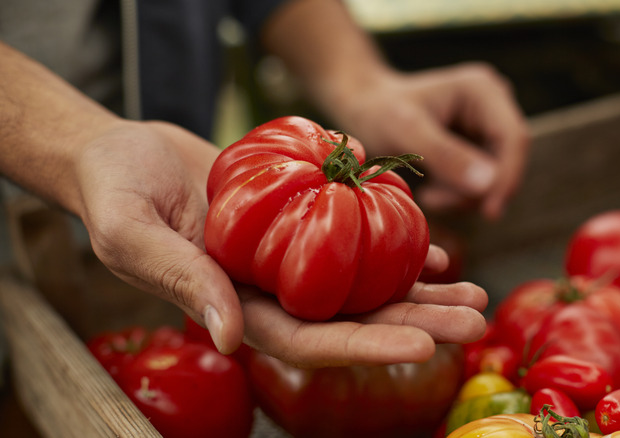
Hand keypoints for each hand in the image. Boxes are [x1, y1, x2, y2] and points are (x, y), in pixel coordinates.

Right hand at [74, 120, 486, 364]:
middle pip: (352, 318)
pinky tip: (438, 252)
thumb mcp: (132, 235)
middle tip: (473, 321)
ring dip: (420, 291)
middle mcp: (270, 292)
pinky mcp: (299, 223)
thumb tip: (227, 338)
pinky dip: (396, 247)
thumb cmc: (115, 194)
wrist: (124, 154)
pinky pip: (354, 240)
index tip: (420, 345)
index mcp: (234, 308)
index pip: (306, 340)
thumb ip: (181, 281)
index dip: (362, 344)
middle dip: (414, 323)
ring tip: (473, 292)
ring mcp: (288, 260)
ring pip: (364, 284)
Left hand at [329, 62, 530, 219]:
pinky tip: (431, 190)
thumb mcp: (407, 132)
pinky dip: (458, 195)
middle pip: (507, 161)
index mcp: (483, 90)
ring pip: (495, 178)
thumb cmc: (379, 112)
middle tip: (433, 200)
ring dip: (463, 197)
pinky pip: (481, 184)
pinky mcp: (479, 149)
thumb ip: (447, 157)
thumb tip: (489, 184)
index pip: (515, 138)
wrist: (364, 108)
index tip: (490, 212)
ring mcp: (487, 128)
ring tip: (427, 194)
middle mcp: (493, 106)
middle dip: (477, 190)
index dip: (508, 177)